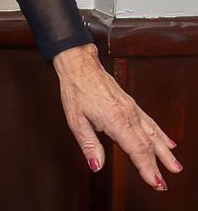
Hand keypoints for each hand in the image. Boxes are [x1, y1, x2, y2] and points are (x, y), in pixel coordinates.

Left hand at [54, 43, 182, 190]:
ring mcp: (132, 109)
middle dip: (157, 166)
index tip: (156, 183)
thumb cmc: (76, 91)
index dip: (147, 168)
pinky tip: (169, 143)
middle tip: (164, 185)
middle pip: (147, 145)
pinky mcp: (132, 105)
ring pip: (153, 134)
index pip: (136, 149)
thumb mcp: (75, 120)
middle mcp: (128, 115)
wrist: (80, 65)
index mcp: (115, 120)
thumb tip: (96, 166)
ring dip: (164, 153)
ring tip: (175, 167)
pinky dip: (161, 135)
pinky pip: (150, 123)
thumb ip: (88, 145)